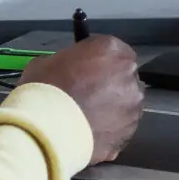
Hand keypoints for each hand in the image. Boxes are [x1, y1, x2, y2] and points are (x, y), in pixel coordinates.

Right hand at [18, 33, 146, 165]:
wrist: (48, 131)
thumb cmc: (44, 89)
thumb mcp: (47, 62)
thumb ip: (67, 63)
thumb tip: (68, 70)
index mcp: (111, 48)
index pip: (111, 50)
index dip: (98, 61)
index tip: (86, 70)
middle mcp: (129, 73)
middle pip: (122, 75)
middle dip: (109, 82)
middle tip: (88, 94)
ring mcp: (133, 103)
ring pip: (126, 101)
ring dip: (113, 106)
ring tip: (89, 117)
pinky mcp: (131, 129)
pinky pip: (122, 125)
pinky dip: (111, 127)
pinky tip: (92, 131)